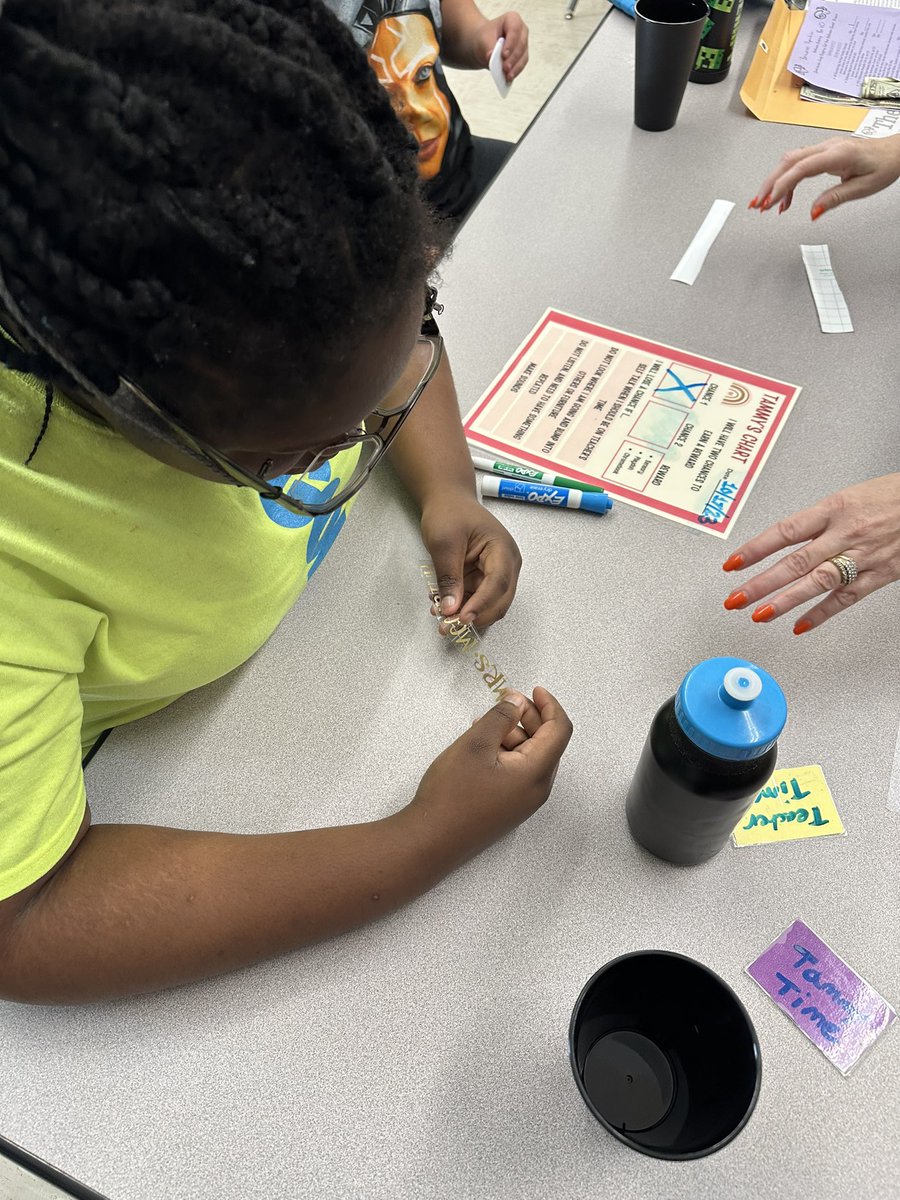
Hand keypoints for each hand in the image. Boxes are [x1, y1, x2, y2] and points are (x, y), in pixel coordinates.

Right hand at [409, 688, 572, 855]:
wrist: (430, 840)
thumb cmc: (452, 792)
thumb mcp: (475, 744)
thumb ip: (500, 718)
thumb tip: (518, 702)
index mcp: (536, 773)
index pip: (559, 731)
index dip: (550, 705)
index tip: (533, 689)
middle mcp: (537, 789)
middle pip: (547, 743)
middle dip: (529, 717)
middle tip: (504, 700)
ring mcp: (523, 802)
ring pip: (530, 757)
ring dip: (514, 734)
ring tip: (485, 722)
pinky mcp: (508, 808)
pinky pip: (518, 772)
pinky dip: (506, 752)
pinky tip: (482, 744)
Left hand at [420, 488, 521, 628]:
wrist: (448, 500)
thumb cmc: (450, 513)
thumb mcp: (444, 543)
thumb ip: (448, 577)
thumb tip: (451, 609)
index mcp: (503, 550)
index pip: (498, 583)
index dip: (481, 604)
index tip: (462, 619)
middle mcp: (507, 564)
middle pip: (499, 600)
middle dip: (475, 616)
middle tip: (448, 626)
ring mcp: (497, 573)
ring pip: (489, 604)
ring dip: (466, 613)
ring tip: (441, 617)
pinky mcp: (484, 578)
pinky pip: (476, 599)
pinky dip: (461, 606)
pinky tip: (443, 605)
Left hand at [473, 11, 528, 80]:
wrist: (485, 45)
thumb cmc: (485, 38)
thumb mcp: (483, 40)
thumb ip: (488, 47)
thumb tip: (491, 57)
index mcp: (512, 20)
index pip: (514, 30)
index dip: (510, 43)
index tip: (503, 55)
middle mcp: (521, 31)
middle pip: (521, 44)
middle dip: (513, 58)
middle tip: (505, 68)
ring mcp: (523, 44)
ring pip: (523, 56)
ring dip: (516, 67)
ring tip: (507, 76)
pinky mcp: (522, 56)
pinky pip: (521, 64)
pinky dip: (515, 71)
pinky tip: (509, 78)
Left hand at [720, 474, 899, 633]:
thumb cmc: (892, 495)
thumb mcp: (849, 496)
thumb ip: (818, 519)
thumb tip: (785, 539)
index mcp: (835, 508)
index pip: (785, 531)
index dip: (755, 549)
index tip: (732, 563)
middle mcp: (846, 533)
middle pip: (796, 562)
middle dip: (761, 583)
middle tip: (735, 598)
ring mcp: (864, 556)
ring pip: (817, 582)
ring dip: (785, 601)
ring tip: (758, 614)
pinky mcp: (881, 575)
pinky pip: (846, 598)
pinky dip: (821, 614)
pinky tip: (799, 626)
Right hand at [749, 134, 899, 217]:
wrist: (896, 152)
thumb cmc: (884, 165)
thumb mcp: (862, 188)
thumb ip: (835, 199)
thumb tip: (813, 212)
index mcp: (837, 154)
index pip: (801, 168)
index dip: (782, 185)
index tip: (770, 202)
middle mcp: (827, 147)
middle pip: (788, 162)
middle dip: (769, 184)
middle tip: (757, 204)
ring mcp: (824, 148)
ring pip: (789, 162)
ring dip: (774, 182)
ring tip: (766, 204)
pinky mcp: (823, 153)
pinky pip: (798, 165)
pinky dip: (787, 182)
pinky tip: (785, 200)